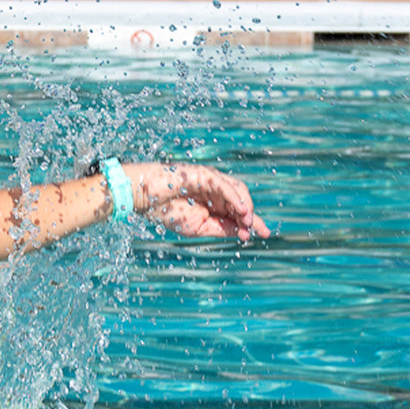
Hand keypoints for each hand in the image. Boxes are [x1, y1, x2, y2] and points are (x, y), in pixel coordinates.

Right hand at [131, 162, 269, 242]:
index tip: (266, 234)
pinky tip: (241, 210)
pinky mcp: (203, 174)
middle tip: (258, 230)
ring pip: (237, 190)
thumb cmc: (166, 211)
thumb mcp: (198, 228)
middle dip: (252, 216)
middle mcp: (214, 192)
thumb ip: (221, 229)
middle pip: (242, 201)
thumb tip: (244, 233)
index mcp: (212, 205)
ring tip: (248, 221)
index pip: (237, 213)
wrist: (144, 198)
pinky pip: (224, 185)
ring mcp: (209, 181)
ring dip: (246, 206)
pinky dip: (235, 197)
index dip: (252, 223)